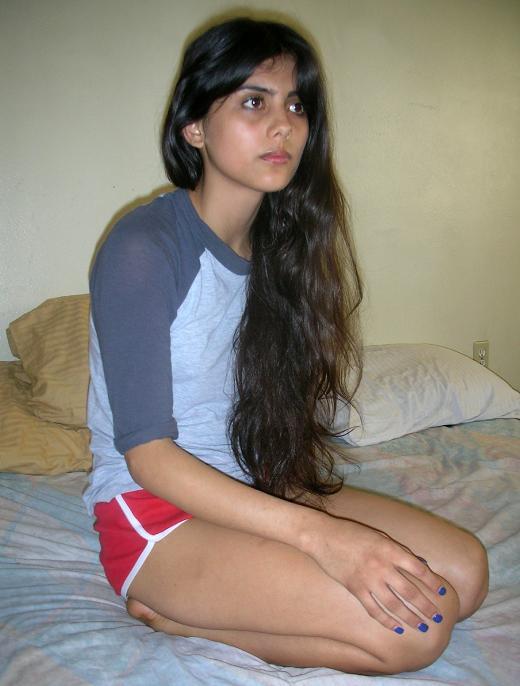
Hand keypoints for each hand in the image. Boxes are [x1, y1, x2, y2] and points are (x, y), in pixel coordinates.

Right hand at [309, 516, 446, 632]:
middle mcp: (381, 565)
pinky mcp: (355, 589)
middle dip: (425, 605)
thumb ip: (399, 550)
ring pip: (394, 604)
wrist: (323, 536)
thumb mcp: (379, 536)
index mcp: (389, 549)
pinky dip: (387, 621)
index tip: (442, 592)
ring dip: (410, 617)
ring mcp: (368, 579)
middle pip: (409, 590)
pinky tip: (397, 627)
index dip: (432, 582)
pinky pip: (374, 609)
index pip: (418, 569)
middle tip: (437, 616)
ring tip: (422, 626)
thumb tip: (421, 565)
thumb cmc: (352, 533)